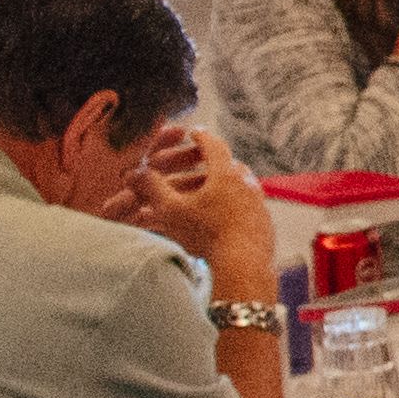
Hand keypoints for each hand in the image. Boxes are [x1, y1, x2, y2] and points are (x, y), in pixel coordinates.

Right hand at [129, 125, 273, 286]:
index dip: (201, 137)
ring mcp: (259, 204)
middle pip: (228, 167)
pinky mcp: (264, 224)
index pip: (213, 146)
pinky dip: (228, 209)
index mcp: (227, 174)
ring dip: (218, 189)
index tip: (194, 132)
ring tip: (203, 195)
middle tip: (198, 165)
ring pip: (236, 189)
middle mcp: (248, 184)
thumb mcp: (171, 209)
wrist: (244, 265)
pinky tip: (219, 219)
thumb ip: (151, 188)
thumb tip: (134, 173)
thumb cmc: (206, 234)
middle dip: (209, 166)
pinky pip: (244, 209)